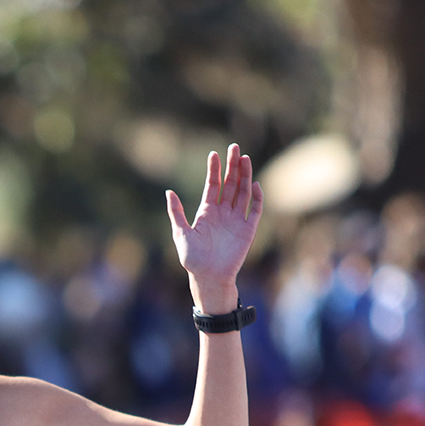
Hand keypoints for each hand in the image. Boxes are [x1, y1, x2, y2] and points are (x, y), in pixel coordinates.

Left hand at [166, 144, 263, 311]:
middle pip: (230, 184)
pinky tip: (254, 184)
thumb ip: (176, 213)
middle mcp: (223, 212)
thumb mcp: (180, 234)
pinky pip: (255, 210)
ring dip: (244, 176)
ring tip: (244, 158)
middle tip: (234, 148)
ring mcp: (236, 219)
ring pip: (243, 192)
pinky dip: (256, 197)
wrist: (209, 277)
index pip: (213, 185)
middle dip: (232, 166)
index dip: (214, 170)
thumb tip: (168, 192)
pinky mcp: (248, 229)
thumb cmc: (193, 259)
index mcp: (206, 211)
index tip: (214, 154)